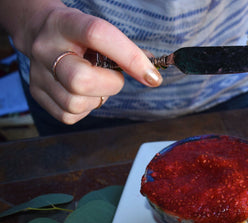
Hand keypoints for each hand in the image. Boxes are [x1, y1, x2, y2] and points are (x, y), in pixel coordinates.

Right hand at [16, 3, 161, 123]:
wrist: (40, 32)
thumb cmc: (79, 34)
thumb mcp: (100, 32)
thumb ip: (127, 50)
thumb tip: (152, 75)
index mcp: (67, 24)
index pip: (98, 35)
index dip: (130, 57)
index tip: (152, 75)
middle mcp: (47, 48)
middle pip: (80, 80)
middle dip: (110, 85)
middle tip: (114, 76)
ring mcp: (38, 72)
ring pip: (75, 103)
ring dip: (98, 99)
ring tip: (97, 83)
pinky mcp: (37, 92)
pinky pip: (69, 115)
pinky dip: (85, 108)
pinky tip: (85, 93)